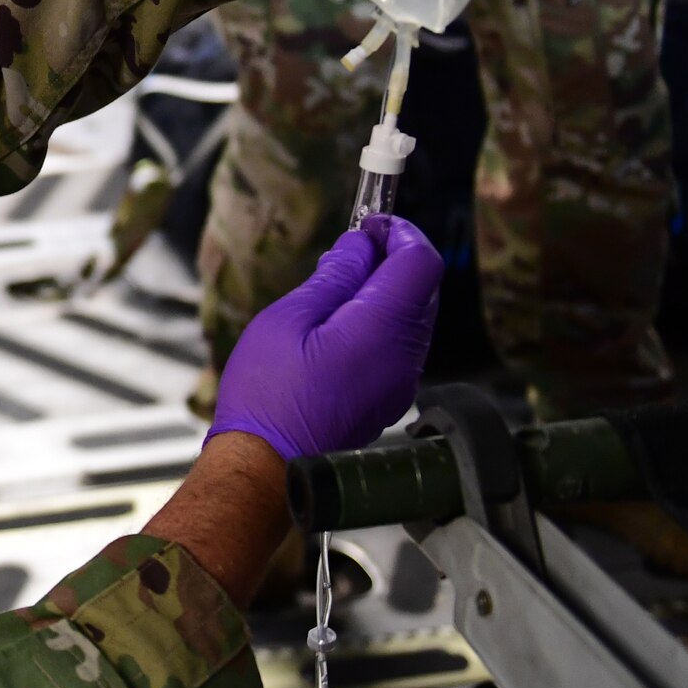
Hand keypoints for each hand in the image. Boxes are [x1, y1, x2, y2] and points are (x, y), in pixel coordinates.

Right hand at [207, 215, 442, 460]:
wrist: (266, 465)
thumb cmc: (267, 396)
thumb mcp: (287, 320)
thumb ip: (331, 279)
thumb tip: (357, 247)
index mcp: (382, 329)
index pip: (419, 261)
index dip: (399, 232)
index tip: (371, 222)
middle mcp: (404, 355)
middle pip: (421, 288)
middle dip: (392, 259)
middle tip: (349, 249)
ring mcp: (400, 381)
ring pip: (412, 318)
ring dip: (384, 292)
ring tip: (334, 289)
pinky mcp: (388, 399)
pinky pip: (398, 346)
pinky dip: (378, 323)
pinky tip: (337, 326)